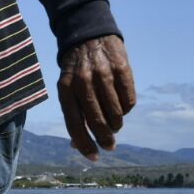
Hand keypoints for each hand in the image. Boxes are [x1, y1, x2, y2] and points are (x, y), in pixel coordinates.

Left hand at [57, 35, 135, 160]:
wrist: (89, 35)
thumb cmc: (76, 71)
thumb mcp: (67, 88)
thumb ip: (73, 114)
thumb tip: (77, 146)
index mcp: (65, 89)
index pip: (74, 125)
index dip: (84, 145)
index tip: (94, 157)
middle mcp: (83, 82)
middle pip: (97, 122)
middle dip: (105, 139)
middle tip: (110, 145)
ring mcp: (103, 74)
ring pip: (115, 113)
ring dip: (116, 125)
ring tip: (115, 124)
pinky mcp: (122, 69)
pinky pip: (129, 101)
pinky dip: (126, 109)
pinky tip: (122, 106)